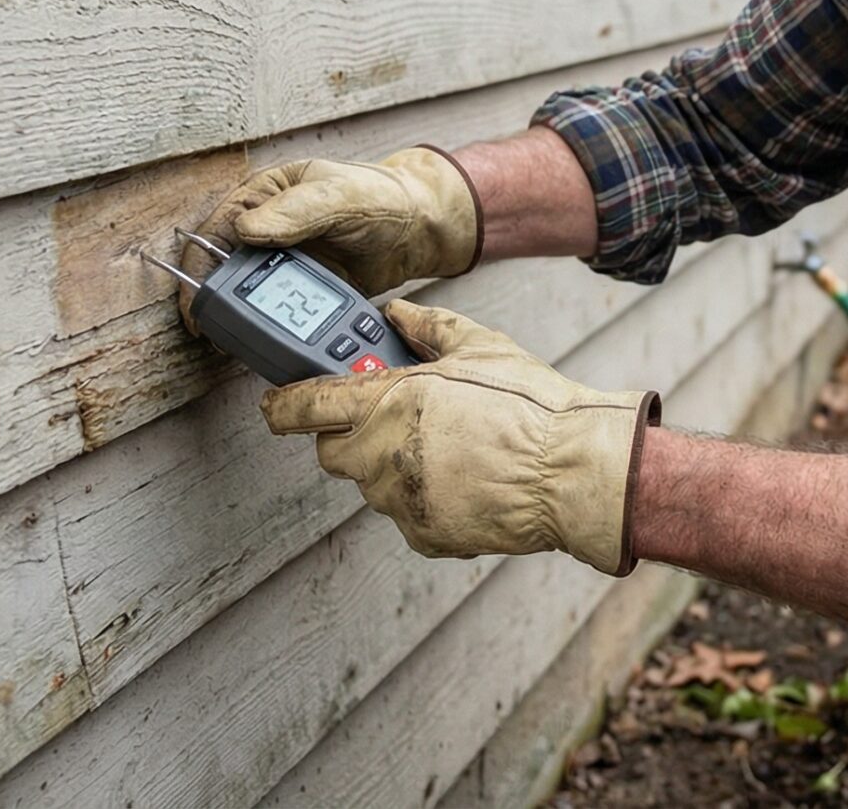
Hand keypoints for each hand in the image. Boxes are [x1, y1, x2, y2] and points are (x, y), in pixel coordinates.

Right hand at [179, 148, 482, 328]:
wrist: (420, 228)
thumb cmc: (382, 197)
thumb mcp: (339, 195)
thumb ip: (298, 211)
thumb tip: (247, 229)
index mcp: (267, 196)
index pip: (217, 230)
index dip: (199, 266)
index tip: (195, 301)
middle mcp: (268, 228)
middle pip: (224, 268)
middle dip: (215, 300)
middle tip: (212, 333)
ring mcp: (285, 261)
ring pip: (248, 293)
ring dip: (243, 318)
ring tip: (239, 343)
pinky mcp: (303, 289)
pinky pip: (278, 311)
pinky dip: (272, 327)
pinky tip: (271, 344)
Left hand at [259, 301, 660, 575]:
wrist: (571, 470)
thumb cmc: (530, 406)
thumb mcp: (480, 347)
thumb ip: (428, 328)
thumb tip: (397, 314)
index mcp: (388, 401)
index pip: (305, 406)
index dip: (284, 405)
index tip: (277, 406)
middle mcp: (382, 454)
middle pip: (331, 452)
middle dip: (350, 435)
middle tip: (392, 420)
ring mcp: (400, 499)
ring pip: (372, 484)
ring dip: (391, 466)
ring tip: (449, 449)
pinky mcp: (423, 533)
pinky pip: (406, 513)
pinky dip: (424, 498)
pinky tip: (464, 480)